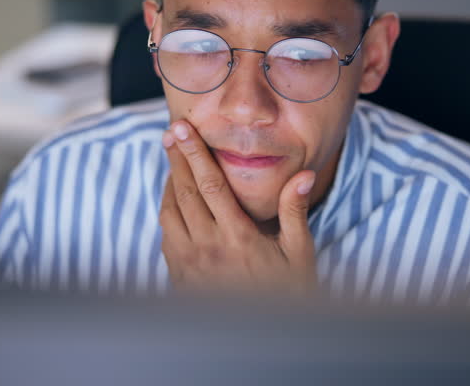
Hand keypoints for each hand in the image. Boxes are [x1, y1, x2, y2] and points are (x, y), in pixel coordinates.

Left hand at [159, 120, 317, 295]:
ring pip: (169, 213)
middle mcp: (208, 248)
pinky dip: (168, 212)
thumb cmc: (288, 296)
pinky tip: (175, 202)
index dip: (194, 153)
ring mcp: (190, 264)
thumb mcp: (298, 254)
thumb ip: (294, 211)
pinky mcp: (180, 278)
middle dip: (176, 158)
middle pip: (184, 192)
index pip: (209, 184)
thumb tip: (302, 174)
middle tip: (171, 133)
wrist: (264, 340)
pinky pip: (167, 236)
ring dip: (170, 184)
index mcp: (237, 237)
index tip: (183, 129)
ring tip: (174, 162)